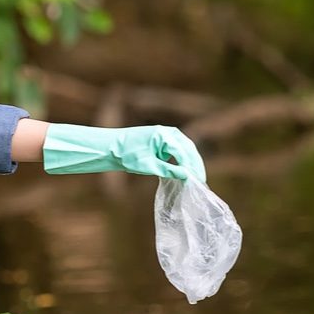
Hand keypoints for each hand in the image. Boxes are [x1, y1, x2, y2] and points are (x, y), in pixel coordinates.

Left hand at [42, 124, 206, 181]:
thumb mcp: (148, 165)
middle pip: (189, 149)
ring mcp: (167, 135)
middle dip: (196, 165)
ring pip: (186, 149)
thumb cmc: (127, 155)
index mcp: (165, 135)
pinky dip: (184, 161)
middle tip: (201, 181)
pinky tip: (185, 173)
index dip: (193, 168)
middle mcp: (169, 132)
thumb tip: (186, 176)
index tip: (197, 182)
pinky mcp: (164, 140)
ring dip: (191, 163)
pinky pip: (179, 150)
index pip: (185, 153)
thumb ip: (168, 170)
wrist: (112, 147)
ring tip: (196, 179)